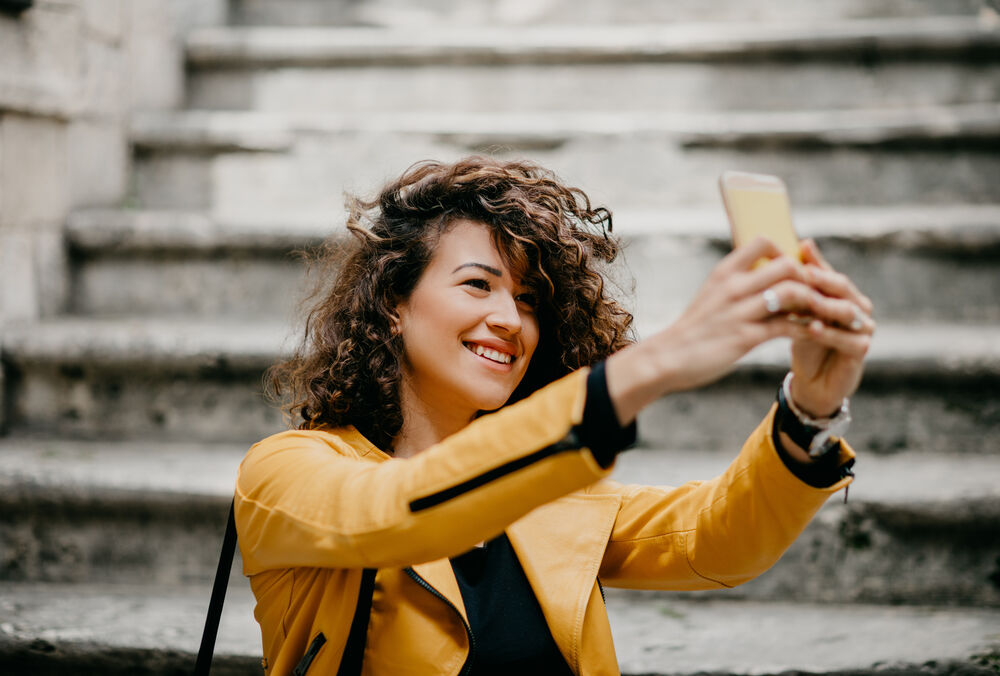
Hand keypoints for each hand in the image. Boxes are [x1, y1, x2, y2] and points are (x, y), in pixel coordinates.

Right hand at [606, 237, 866, 424]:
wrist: (668, 357)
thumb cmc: (694, 329)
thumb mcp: (712, 296)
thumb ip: (738, 283)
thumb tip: (765, 275)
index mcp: (725, 271)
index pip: (765, 242)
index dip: (787, 252)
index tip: (797, 270)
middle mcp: (734, 286)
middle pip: (788, 265)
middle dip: (812, 278)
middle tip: (824, 294)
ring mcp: (740, 311)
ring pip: (794, 293)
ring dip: (819, 303)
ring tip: (830, 314)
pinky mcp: (745, 337)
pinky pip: (789, 326)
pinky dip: (809, 328)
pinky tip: (817, 332)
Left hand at [785, 240, 874, 416]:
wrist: (811, 380)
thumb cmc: (805, 342)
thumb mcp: (799, 312)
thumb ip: (799, 287)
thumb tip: (794, 248)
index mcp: (844, 295)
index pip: (831, 273)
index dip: (817, 263)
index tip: (801, 249)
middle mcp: (858, 308)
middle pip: (843, 289)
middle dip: (823, 281)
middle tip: (805, 273)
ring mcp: (863, 329)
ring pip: (848, 312)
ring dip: (826, 306)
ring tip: (808, 302)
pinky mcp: (861, 350)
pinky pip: (848, 339)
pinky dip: (829, 334)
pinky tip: (812, 328)